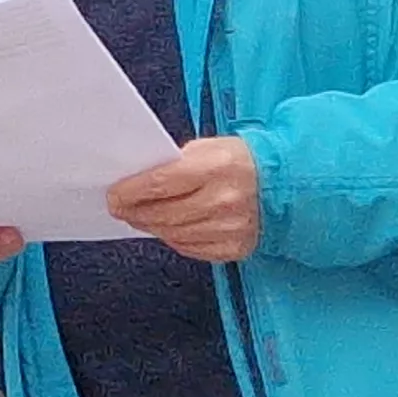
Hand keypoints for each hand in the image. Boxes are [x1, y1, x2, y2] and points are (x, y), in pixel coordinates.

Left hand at [110, 136, 262, 263]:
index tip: (113, 196)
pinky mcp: (236, 248)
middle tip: (120, 209)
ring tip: (141, 217)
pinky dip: (174, 239)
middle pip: (164, 214)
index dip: (131, 192)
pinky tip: (168, 228)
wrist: (284, 184)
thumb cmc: (239, 162)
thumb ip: (174, 164)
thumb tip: (136, 182)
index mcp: (216, 167)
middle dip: (135, 212)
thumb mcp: (208, 148)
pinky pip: (192, 248)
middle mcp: (225, 200)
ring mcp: (231, 228)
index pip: (161, 183)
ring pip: (174, 234)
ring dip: (151, 227)